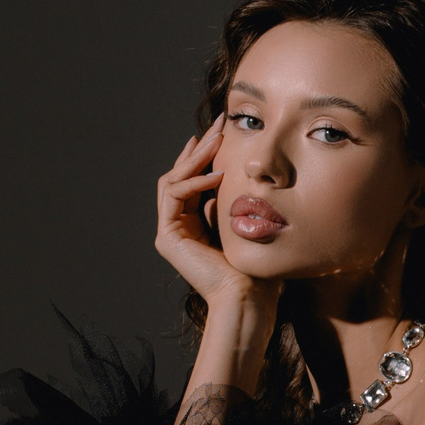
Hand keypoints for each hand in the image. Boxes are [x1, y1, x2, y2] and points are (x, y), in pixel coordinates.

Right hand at [154, 118, 259, 311]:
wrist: (248, 299)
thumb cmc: (257, 271)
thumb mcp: (247, 224)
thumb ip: (237, 200)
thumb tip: (242, 172)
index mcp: (195, 224)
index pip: (194, 180)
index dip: (206, 154)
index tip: (223, 132)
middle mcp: (178, 227)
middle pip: (180, 175)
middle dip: (200, 148)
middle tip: (219, 125)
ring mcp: (170, 233)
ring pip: (172, 181)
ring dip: (195, 159)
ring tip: (217, 142)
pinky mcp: (168, 238)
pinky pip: (174, 196)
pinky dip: (193, 181)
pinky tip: (216, 174)